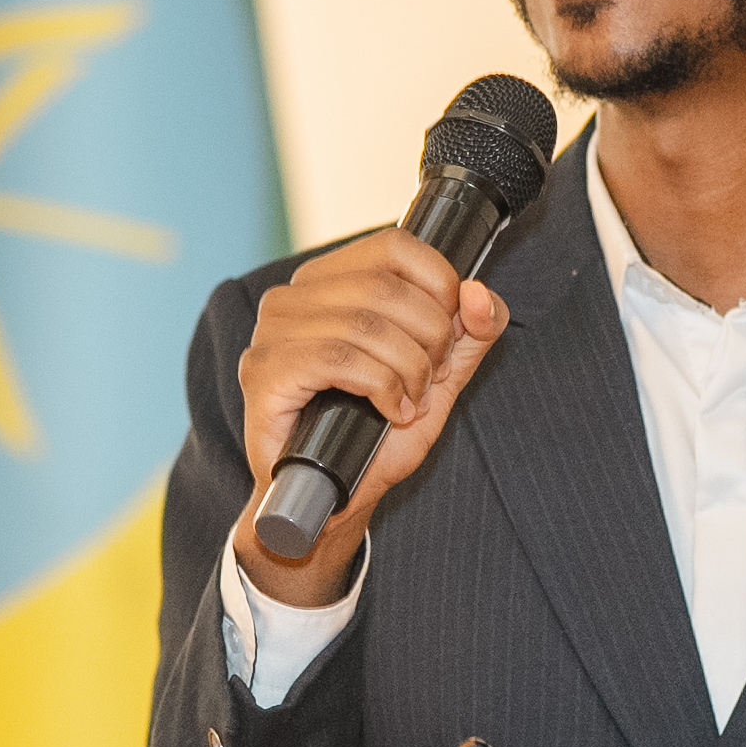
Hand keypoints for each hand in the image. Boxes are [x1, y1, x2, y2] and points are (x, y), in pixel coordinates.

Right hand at [232, 228, 509, 603]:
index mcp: (328, 282)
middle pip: (385, 287)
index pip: (394, 246)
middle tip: (431, 379)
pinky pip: (341, 360)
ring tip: (411, 402)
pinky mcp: (265, 373)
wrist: (328, 500)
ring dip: (409, 370)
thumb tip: (480, 293)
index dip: (440, 284)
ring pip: (365, 323)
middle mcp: (291, 298)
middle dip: (430, 338)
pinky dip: (382, 388)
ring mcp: (271, 334)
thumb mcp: (438, 378)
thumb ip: (470, 333)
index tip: (450, 333)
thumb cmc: (373, 435)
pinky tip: (390, 412)